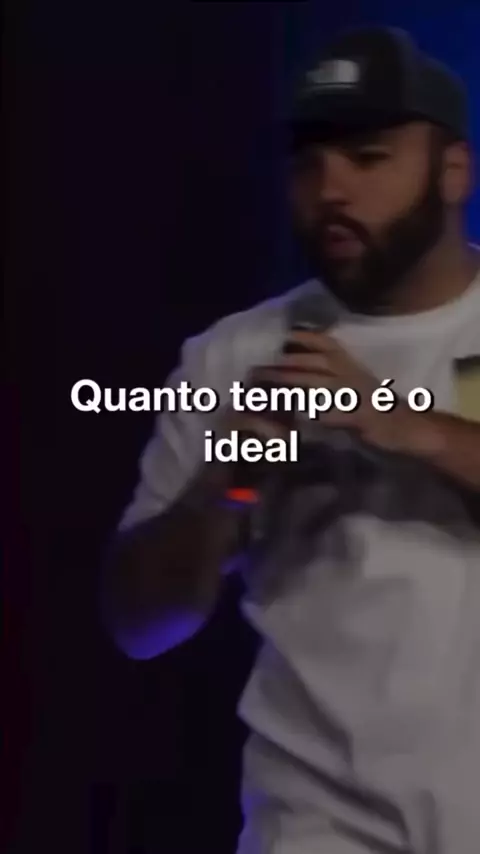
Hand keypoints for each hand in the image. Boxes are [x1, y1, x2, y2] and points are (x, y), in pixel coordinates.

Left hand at [251, 329, 433, 454]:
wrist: (409, 426)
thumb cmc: (375, 405)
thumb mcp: (354, 383)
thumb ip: (328, 375)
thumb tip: (295, 368)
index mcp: (351, 366)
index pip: (328, 344)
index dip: (305, 338)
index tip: (283, 336)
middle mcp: (354, 376)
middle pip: (318, 363)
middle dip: (288, 364)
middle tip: (259, 369)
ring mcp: (360, 397)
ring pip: (325, 386)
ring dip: (298, 385)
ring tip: (273, 388)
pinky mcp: (365, 419)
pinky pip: (342, 415)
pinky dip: (325, 416)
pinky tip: (305, 418)